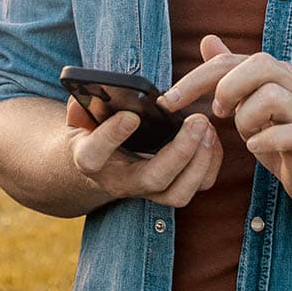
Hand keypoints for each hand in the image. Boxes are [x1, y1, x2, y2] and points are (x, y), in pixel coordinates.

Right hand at [65, 96, 221, 206]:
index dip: (112, 136)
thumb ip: (81, 107)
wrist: (103, 166)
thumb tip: (85, 97)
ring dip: (199, 160)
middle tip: (197, 120)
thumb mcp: (81, 119)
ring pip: (178, 193)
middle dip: (179, 151)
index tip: (132, 116)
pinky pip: (197, 187)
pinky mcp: (171, 191)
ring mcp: (148, 191)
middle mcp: (121, 182)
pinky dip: (210, 162)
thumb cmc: (94, 133)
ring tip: (207, 127)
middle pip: (152, 179)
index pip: (94, 156)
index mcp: (91, 160)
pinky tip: (211, 136)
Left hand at [161, 36, 291, 212]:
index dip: (195, 78)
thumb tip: (207, 41)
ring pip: (272, 95)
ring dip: (246, 117)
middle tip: (218, 113)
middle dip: (226, 87)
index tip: (170, 101)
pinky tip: (255, 146)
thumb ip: (231, 73)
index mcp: (274, 74)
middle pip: (259, 63)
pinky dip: (267, 139)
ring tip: (244, 133)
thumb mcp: (251, 103)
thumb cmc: (284, 135)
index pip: (230, 61)